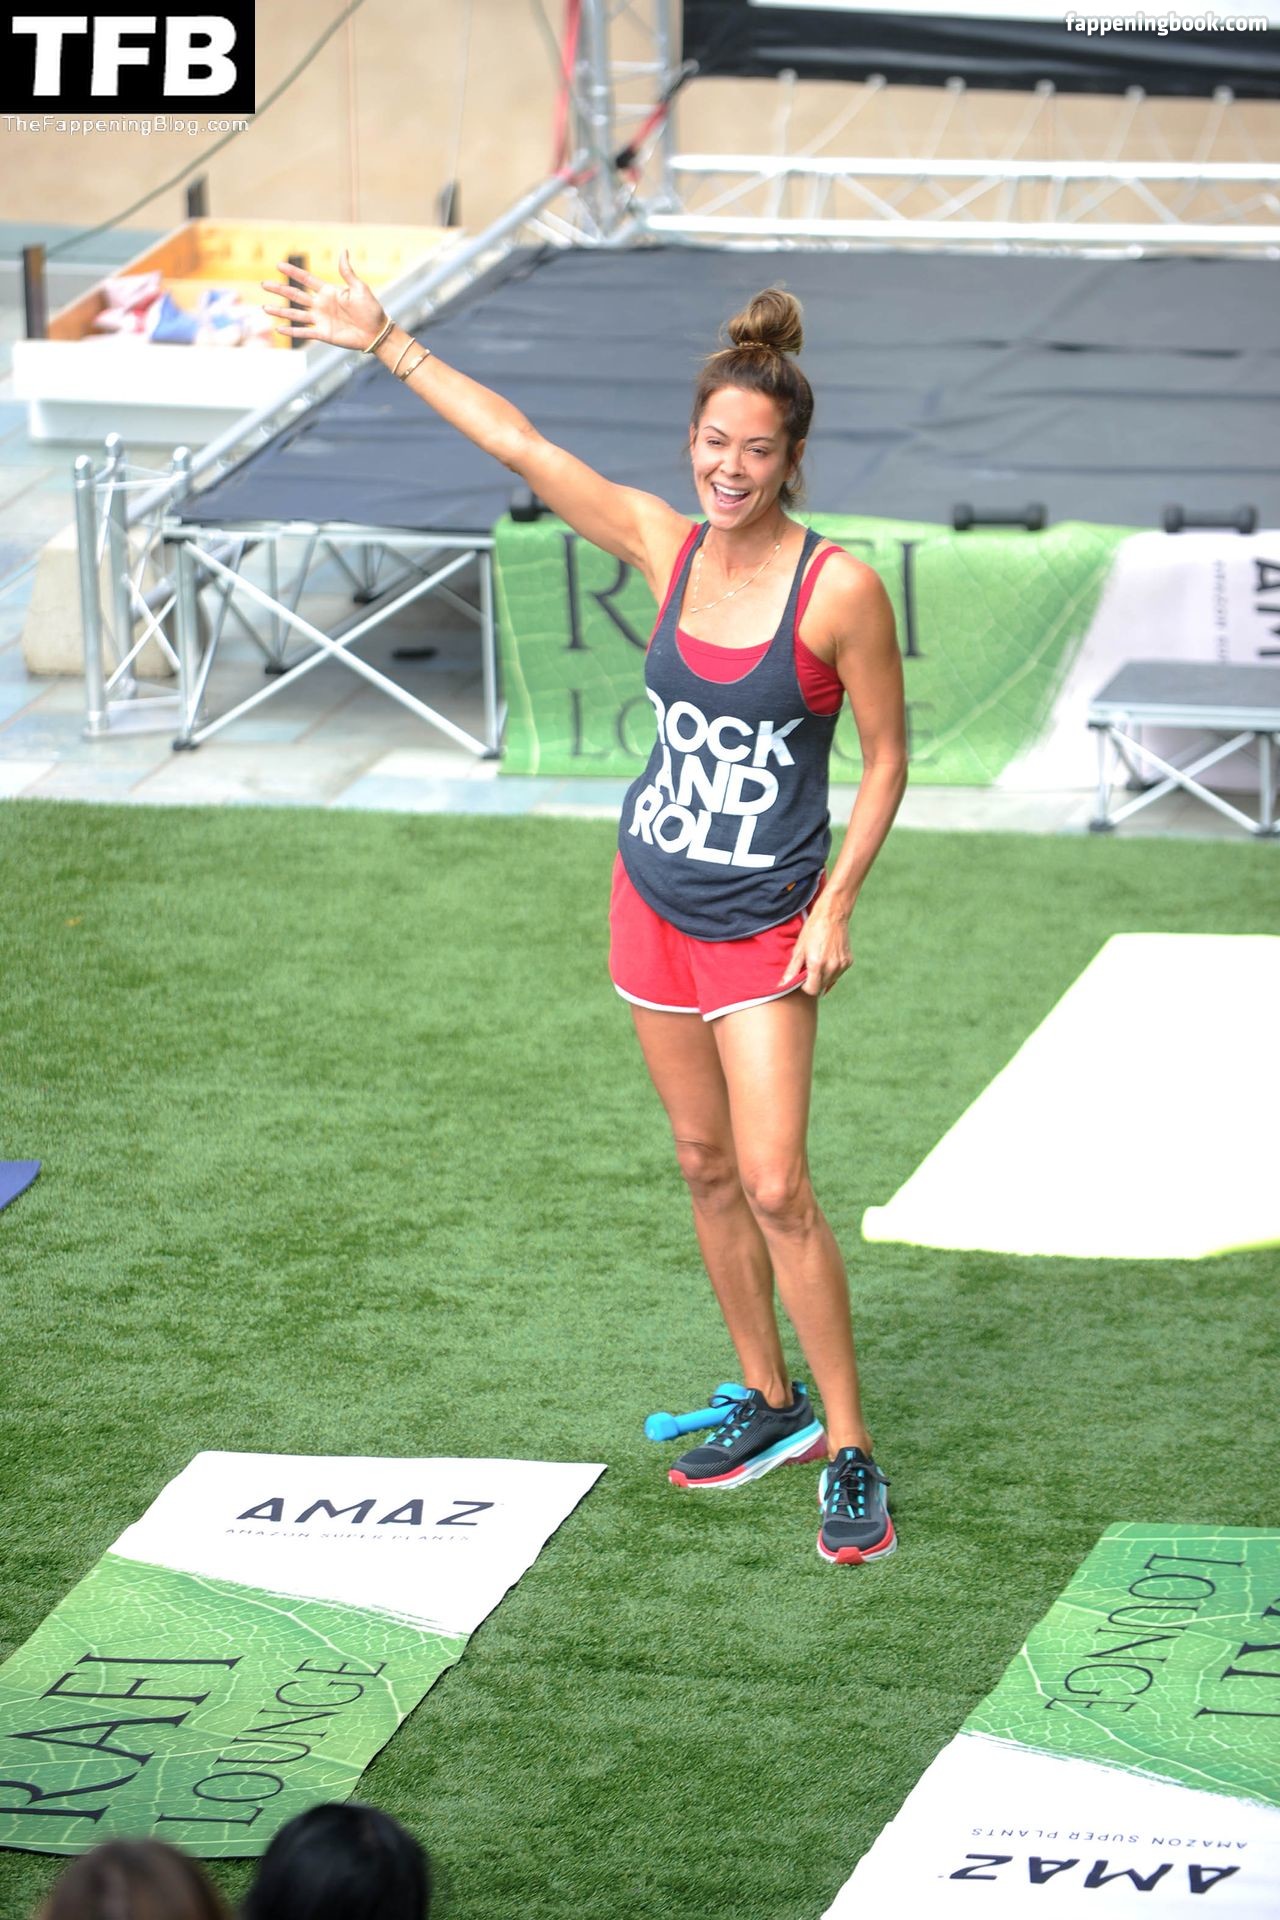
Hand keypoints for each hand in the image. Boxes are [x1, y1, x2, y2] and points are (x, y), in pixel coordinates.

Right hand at [261, 248, 385, 351]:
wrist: (376, 332)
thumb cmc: (371, 309)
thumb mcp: (359, 287)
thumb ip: (346, 271)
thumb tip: (343, 250)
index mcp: (328, 292)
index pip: (306, 280)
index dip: (293, 273)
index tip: (278, 265)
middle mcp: (321, 305)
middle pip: (295, 296)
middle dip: (280, 290)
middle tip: (264, 284)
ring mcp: (320, 320)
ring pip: (296, 314)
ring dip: (280, 311)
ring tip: (265, 308)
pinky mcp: (323, 334)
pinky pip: (304, 332)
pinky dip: (291, 331)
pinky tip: (278, 328)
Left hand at [779, 897, 852, 996]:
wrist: (832, 915)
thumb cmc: (813, 930)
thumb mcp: (799, 949)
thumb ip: (791, 970)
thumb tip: (781, 986)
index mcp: (817, 965)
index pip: (811, 990)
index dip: (804, 986)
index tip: (802, 977)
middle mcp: (832, 967)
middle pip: (821, 987)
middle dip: (813, 981)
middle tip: (809, 967)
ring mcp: (842, 965)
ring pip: (830, 982)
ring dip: (823, 977)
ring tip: (819, 960)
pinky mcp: (848, 961)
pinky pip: (838, 974)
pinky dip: (831, 970)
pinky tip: (827, 958)